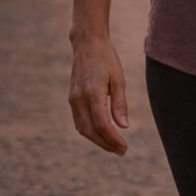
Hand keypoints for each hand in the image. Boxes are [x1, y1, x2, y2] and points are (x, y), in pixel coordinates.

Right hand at [68, 35, 128, 154]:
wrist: (87, 44)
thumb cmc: (107, 59)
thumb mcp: (118, 79)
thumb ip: (119, 103)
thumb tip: (123, 127)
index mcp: (92, 93)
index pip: (102, 124)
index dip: (112, 139)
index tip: (124, 147)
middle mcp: (79, 99)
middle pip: (90, 131)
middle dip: (105, 144)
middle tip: (121, 151)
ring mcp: (73, 99)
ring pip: (82, 128)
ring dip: (97, 140)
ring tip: (113, 146)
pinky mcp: (72, 98)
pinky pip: (79, 121)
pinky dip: (90, 131)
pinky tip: (102, 134)